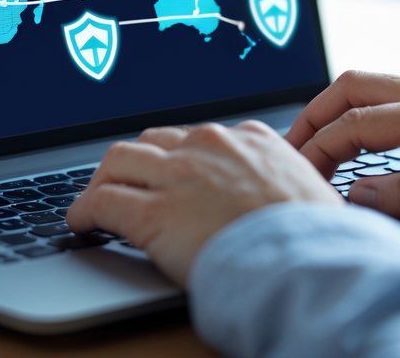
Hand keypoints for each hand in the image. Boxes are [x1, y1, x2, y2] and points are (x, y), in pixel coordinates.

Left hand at [67, 120, 342, 285]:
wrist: (309, 263)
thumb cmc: (320, 241)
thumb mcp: (310, 193)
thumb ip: (282, 185)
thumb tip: (280, 202)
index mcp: (250, 138)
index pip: (196, 137)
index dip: (175, 157)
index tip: (167, 172)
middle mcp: (210, 146)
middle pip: (152, 141)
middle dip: (135, 163)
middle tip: (125, 184)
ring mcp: (178, 176)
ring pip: (118, 161)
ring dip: (103, 180)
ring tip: (94, 200)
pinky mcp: (152, 212)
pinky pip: (102, 202)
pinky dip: (84, 210)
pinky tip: (80, 223)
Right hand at [286, 70, 399, 241]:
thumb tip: (356, 193)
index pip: (358, 123)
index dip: (319, 148)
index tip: (298, 174)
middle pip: (356, 86)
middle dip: (315, 114)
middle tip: (290, 146)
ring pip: (375, 87)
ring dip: (339, 110)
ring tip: (316, 143)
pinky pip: (397, 99)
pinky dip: (365, 114)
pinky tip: (360, 141)